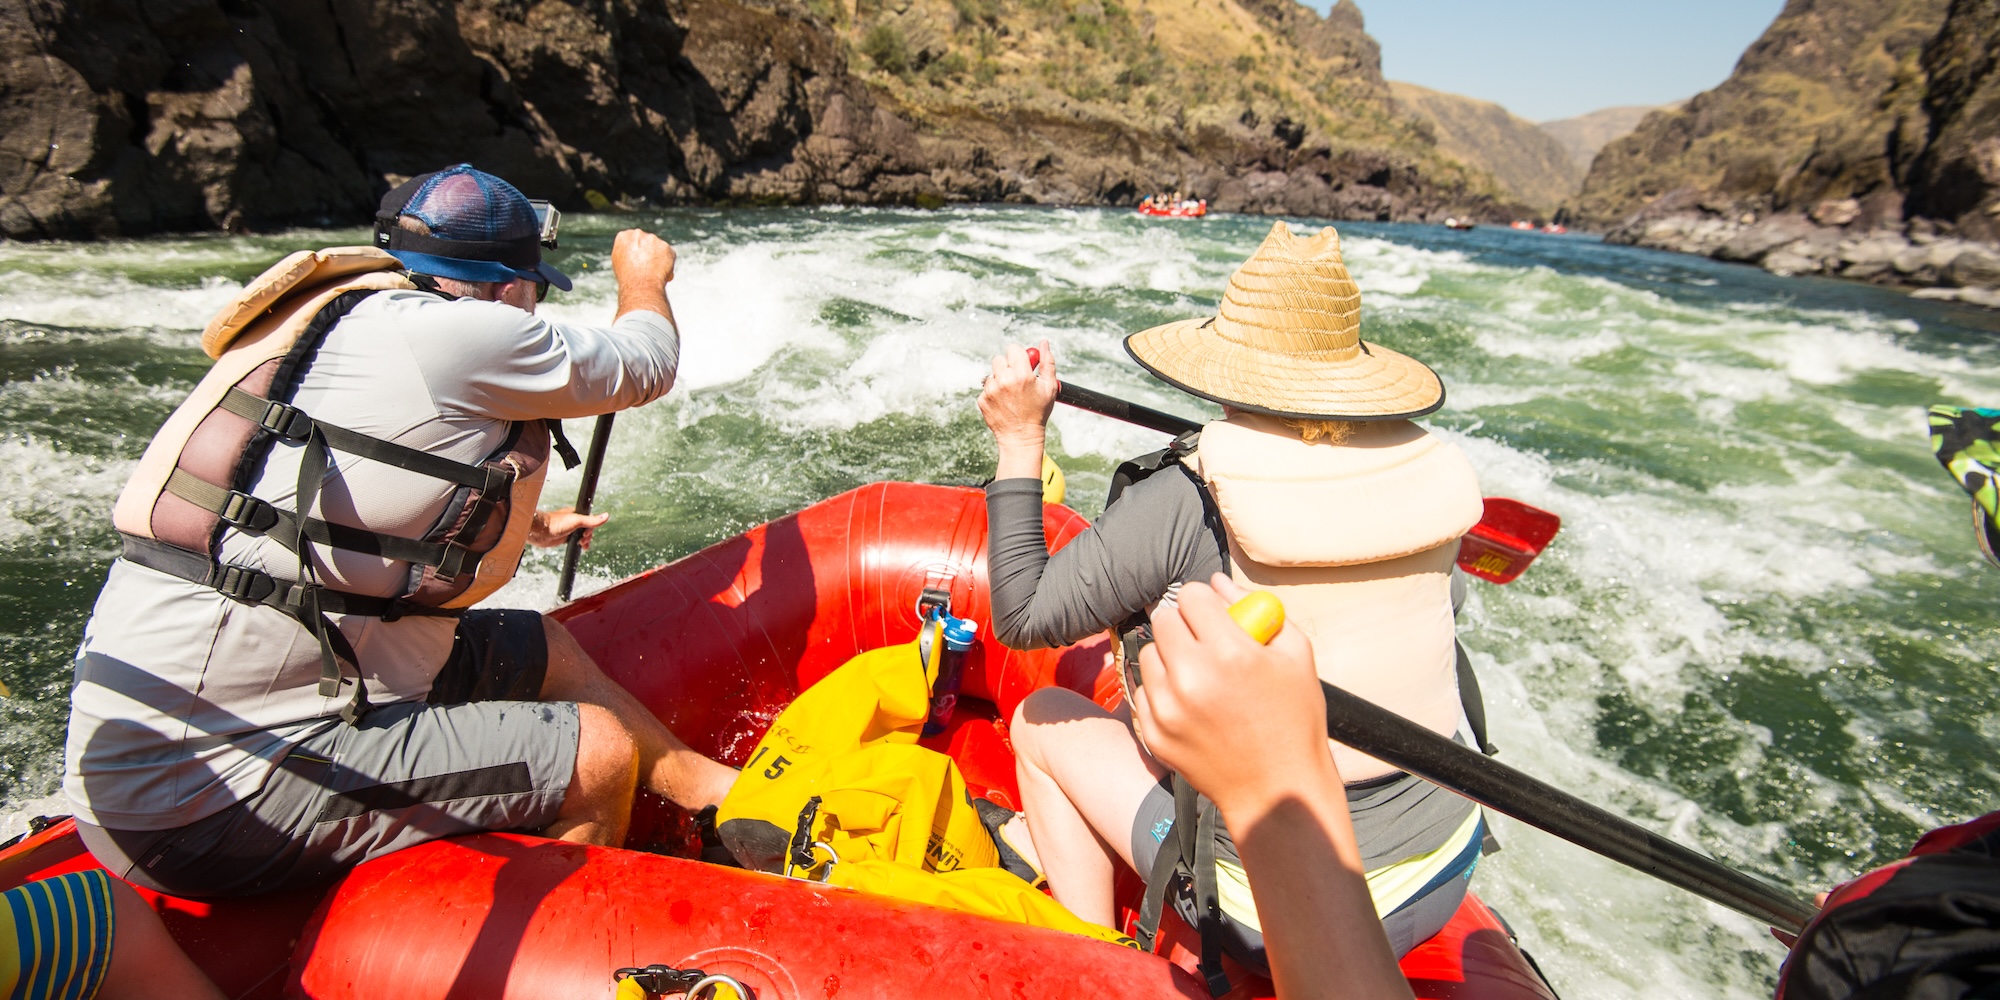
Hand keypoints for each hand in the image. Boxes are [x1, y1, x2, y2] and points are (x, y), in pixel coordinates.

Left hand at [529, 507, 608, 548]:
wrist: (541, 532)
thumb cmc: (556, 523)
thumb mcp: (577, 521)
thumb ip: (591, 520)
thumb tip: (606, 516)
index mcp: (577, 514)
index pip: (591, 520)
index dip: (592, 528)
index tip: (587, 532)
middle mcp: (573, 521)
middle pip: (588, 529)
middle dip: (588, 536)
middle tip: (582, 539)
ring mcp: (569, 530)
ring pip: (582, 536)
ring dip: (585, 541)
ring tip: (581, 544)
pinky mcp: (565, 538)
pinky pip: (576, 541)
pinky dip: (580, 544)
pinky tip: (581, 547)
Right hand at [612, 229, 676, 286]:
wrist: (640, 284)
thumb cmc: (627, 277)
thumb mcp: (619, 262)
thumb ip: (626, 252)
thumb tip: (633, 252)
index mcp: (624, 236)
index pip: (632, 240)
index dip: (635, 252)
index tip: (636, 261)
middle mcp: (638, 234)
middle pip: (646, 242)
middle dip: (648, 252)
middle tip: (646, 267)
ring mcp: (653, 239)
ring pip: (658, 248)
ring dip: (658, 258)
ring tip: (652, 273)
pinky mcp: (666, 246)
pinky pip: (669, 255)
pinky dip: (668, 264)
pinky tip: (661, 274)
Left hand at [977, 340, 1057, 449]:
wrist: (1021, 438)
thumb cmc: (1038, 412)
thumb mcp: (1050, 387)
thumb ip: (1047, 362)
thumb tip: (1044, 343)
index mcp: (1022, 375)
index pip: (1013, 349)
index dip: (1018, 356)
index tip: (1022, 364)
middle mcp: (1004, 380)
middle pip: (1000, 359)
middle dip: (1008, 367)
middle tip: (1016, 380)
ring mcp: (991, 391)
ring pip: (992, 374)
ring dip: (1000, 380)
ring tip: (1010, 395)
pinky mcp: (982, 400)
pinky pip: (986, 388)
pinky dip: (993, 393)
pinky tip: (1003, 404)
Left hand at [1131, 574, 1337, 820]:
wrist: (1278, 791)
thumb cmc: (1295, 719)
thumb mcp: (1295, 655)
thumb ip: (1257, 609)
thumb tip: (1217, 581)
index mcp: (1231, 653)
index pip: (1191, 596)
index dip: (1205, 603)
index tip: (1214, 617)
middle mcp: (1192, 677)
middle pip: (1164, 620)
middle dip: (1185, 625)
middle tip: (1205, 643)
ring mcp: (1168, 708)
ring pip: (1149, 653)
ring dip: (1170, 656)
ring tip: (1200, 677)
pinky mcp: (1154, 732)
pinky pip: (1145, 689)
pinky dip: (1164, 690)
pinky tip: (1192, 705)